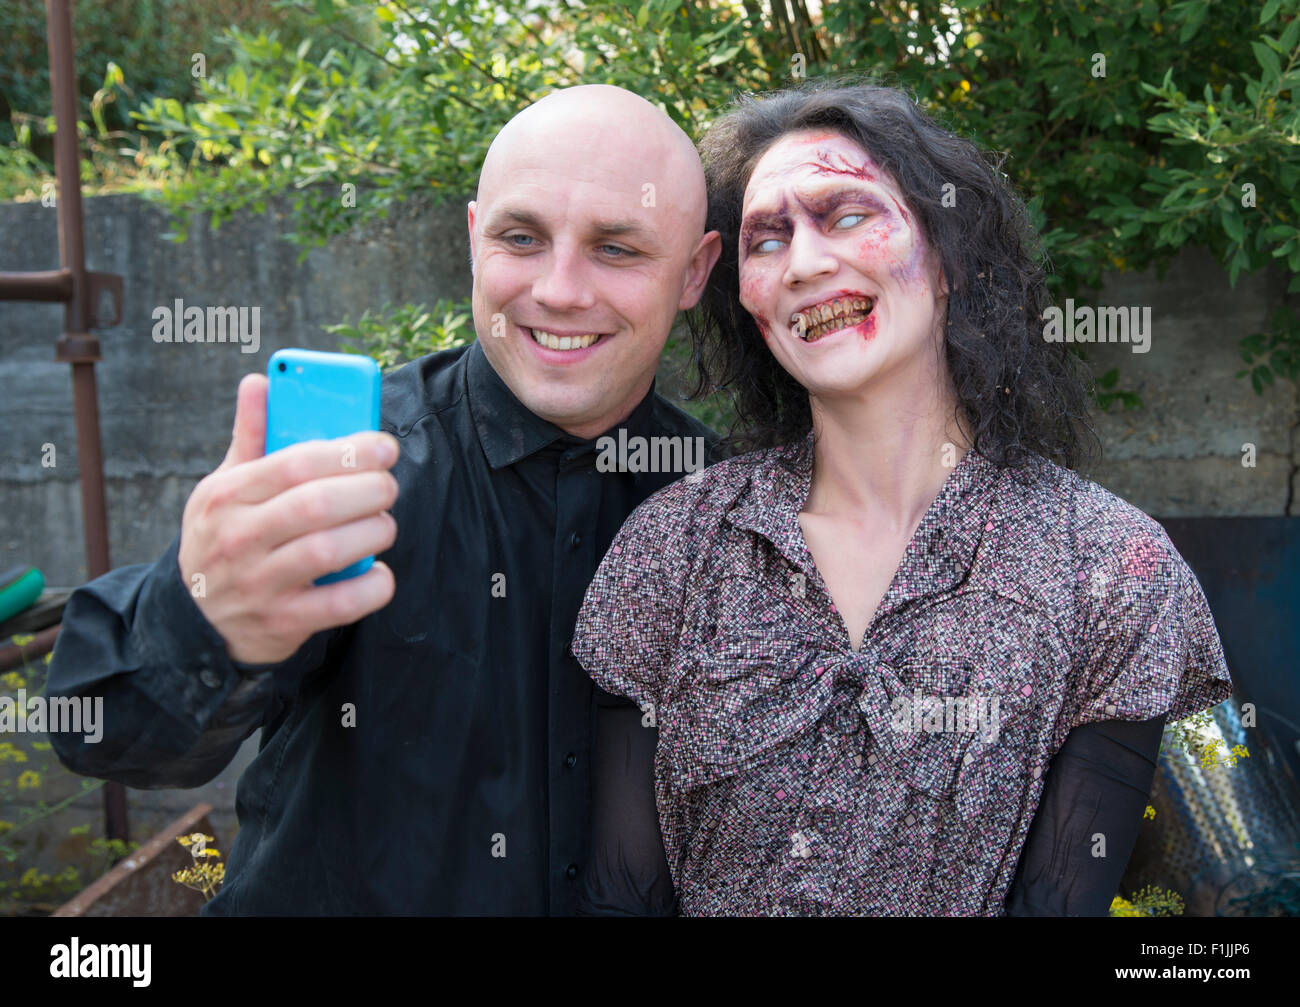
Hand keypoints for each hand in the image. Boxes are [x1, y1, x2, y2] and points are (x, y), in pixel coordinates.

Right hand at [178, 373, 399, 663]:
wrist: (194, 619)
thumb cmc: (222, 538)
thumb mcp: (222, 488)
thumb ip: (249, 437)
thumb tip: (259, 381)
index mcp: (228, 496)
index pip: (294, 463)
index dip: (348, 451)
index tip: (383, 446)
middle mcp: (239, 538)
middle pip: (317, 505)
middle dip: (368, 490)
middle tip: (388, 485)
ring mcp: (259, 584)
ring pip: (329, 551)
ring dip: (372, 533)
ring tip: (383, 525)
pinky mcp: (282, 622)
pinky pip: (340, 604)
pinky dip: (371, 587)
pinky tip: (378, 572)